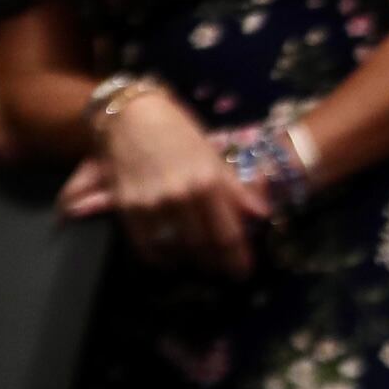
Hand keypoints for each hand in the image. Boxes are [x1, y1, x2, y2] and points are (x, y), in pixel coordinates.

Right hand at [63, 92, 270, 277]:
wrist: (129, 115)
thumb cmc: (178, 133)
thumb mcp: (214, 157)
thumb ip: (237, 190)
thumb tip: (262, 215)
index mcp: (208, 183)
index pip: (227, 235)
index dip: (237, 259)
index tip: (242, 273)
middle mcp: (180, 196)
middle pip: (203, 248)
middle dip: (216, 264)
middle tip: (223, 271)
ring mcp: (151, 204)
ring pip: (176, 251)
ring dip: (191, 263)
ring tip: (200, 264)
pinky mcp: (126, 208)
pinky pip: (146, 247)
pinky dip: (162, 258)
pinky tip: (171, 258)